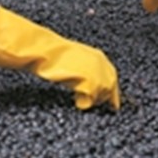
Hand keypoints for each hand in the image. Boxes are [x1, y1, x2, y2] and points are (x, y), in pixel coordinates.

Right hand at [0, 6, 120, 109]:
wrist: (45, 51)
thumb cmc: (54, 54)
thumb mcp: (74, 58)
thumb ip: (85, 68)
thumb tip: (88, 83)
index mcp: (98, 57)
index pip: (112, 77)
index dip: (112, 92)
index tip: (112, 104)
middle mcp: (101, 64)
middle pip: (110, 87)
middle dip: (105, 98)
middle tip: (97, 106)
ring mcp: (97, 74)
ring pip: (102, 95)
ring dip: (93, 100)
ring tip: (80, 100)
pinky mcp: (90, 83)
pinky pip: (91, 100)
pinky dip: (84, 103)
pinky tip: (76, 102)